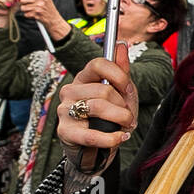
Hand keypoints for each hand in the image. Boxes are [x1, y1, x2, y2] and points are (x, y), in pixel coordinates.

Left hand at [17, 0, 68, 39]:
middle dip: (22, 2)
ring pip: (23, 7)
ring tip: (32, 10)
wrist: (54, 20)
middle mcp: (42, 0)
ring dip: (25, 10)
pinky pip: (25, 14)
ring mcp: (39, 7)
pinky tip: (34, 14)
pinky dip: (28, 15)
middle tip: (26, 4)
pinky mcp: (36, 14)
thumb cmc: (49, 9)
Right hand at [56, 43, 136, 168]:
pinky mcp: (65, 131)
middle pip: (104, 90)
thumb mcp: (120, 95)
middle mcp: (70, 91)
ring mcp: (65, 110)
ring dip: (121, 120)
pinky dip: (111, 138)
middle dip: (124, 106)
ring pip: (98, 107)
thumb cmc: (108, 119)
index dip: (118, 75)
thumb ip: (121, 72)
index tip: (128, 89)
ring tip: (125, 126)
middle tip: (128, 117)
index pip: (98, 64)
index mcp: (84, 79)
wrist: (95, 148)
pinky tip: (119, 137)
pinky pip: (92, 134)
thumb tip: (122, 45)